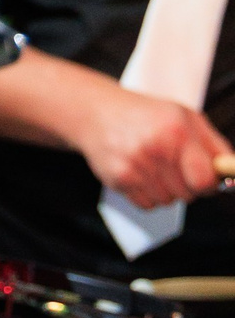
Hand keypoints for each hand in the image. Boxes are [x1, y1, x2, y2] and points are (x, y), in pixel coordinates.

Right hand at [74, 77, 234, 209]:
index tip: (204, 177)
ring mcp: (135, 165)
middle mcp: (155, 148)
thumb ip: (214, 146)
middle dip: (185, 183)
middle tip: (171, 162)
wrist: (96, 111)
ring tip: (152, 164)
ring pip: (168, 202)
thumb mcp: (185, 117)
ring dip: (165, 189)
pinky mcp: (119, 179)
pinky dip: (147, 194)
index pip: (204, 180)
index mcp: (176, 131)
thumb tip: (234, 172)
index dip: (207, 184)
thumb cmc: (146, 114)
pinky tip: (138, 172)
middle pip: (188, 194)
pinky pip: (148, 205)